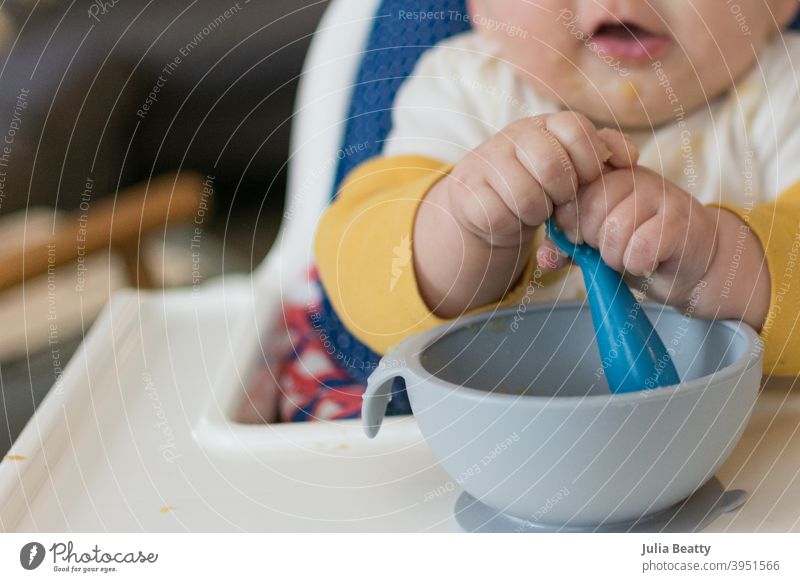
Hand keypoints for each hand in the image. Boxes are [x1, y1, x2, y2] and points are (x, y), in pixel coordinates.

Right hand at [414, 111, 638, 316]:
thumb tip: (631, 157)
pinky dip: (511, 225)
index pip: (577, 129)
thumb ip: (602, 155)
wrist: (484, 203)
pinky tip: (510, 218)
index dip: (590, 161)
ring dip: (537, 213)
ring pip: (527, 196)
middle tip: (559, 201)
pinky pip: (500, 216)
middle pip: (553, 165)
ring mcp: (487, 161)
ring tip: (534, 210)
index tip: (587, 180)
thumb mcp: (572, 165)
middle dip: (563, 193)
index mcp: (545, 123)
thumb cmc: (539, 184)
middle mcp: (513, 135)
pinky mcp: (466, 191)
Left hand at [548, 166, 717, 306]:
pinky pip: (640, 246)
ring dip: (615, 255)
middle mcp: (634, 174)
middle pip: (590, 206)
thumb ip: (566, 246)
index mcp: (608, 173)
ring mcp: (661, 193)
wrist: (693, 264)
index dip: (569, 219)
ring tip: (627, 256)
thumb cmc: (638, 248)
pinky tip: (646, 262)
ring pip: (615, 227)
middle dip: (592, 239)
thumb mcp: (594, 245)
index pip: (571, 185)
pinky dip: (637, 264)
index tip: (580, 235)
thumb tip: (544, 257)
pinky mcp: (681, 220)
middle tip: (608, 248)